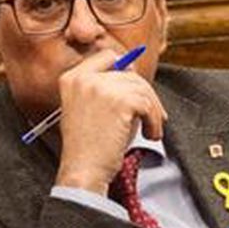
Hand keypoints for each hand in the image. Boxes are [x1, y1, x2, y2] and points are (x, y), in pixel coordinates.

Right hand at [53, 49, 167, 195]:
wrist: (83, 171)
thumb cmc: (89, 146)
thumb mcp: (89, 108)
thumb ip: (105, 87)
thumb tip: (134, 71)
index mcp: (72, 77)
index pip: (107, 56)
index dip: (126, 69)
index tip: (137, 88)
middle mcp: (84, 77)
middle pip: (130, 73)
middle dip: (147, 96)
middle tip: (155, 117)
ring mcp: (101, 87)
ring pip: (142, 89)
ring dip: (153, 111)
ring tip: (151, 131)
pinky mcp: (120, 101)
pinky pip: (148, 105)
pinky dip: (154, 120)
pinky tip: (150, 134)